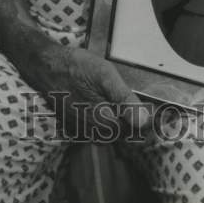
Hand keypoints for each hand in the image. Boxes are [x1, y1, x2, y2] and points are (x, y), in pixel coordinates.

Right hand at [18, 32, 150, 141]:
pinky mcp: (76, 125)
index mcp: (104, 120)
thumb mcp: (105, 75)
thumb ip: (125, 99)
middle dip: (137, 125)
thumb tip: (144, 121)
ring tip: (130, 108)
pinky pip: (98, 131)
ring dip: (123, 125)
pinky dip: (107, 124)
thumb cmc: (77, 67)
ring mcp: (83, 129)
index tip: (157, 112)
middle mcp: (94, 130)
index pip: (136, 133)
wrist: (47, 66)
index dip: (148, 123)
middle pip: (124, 135)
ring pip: (111, 134)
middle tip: (148, 110)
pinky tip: (109, 109)